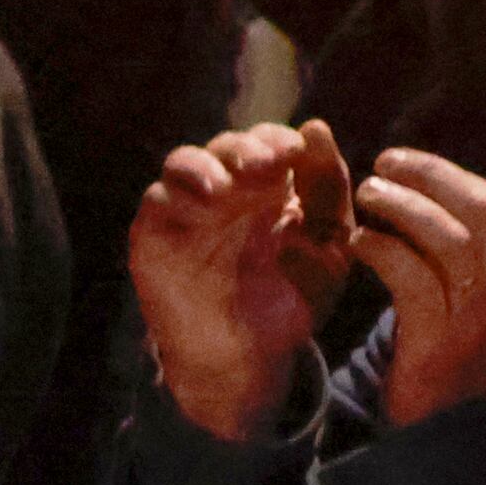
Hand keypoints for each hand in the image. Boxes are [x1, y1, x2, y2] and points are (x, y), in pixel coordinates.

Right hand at [130, 120, 357, 438]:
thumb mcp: (330, 242)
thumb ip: (329, 188)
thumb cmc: (292, 299)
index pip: (268, 142)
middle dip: (246, 148)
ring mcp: (187, 212)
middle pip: (226, 145)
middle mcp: (227, 193)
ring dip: (207, 163)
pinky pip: (157, 199)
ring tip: (229, 181)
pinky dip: (177, 192)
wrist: (253, 357)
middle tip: (268, 163)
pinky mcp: (155, 235)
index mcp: (269, 188)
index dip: (278, 139)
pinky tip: (206, 201)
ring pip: (184, 161)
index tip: (296, 152)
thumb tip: (315, 127)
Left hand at [348, 149, 485, 425]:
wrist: (460, 436)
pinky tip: (359, 241)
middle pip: (480, 210)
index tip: (410, 163)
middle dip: (430, 177)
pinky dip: (382, 250)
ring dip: (402, 207)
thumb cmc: (474, 360)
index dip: (451, 176)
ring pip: (447, 237)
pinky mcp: (444, 341)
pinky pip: (411, 276)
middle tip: (385, 163)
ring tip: (368, 195)